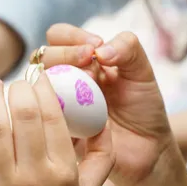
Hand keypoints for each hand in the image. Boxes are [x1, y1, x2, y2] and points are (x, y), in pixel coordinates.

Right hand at [42, 25, 172, 185]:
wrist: (148, 149)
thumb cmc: (142, 108)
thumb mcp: (142, 72)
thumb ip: (128, 48)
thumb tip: (101, 50)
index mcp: (80, 59)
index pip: (58, 36)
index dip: (71, 37)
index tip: (95, 47)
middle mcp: (63, 78)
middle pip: (42, 57)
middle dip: (65, 54)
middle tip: (91, 63)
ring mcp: (58, 103)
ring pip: (38, 84)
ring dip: (61, 80)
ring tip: (90, 85)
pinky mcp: (56, 129)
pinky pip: (43, 117)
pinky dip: (58, 109)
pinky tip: (82, 113)